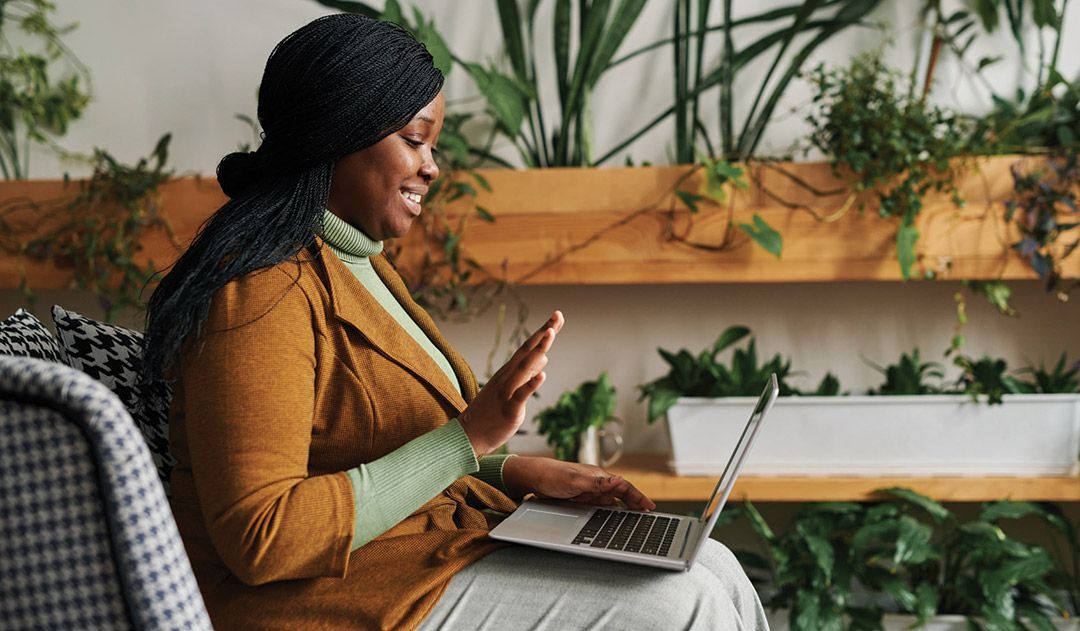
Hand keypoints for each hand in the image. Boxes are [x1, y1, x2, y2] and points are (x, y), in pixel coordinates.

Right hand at [459, 311, 563, 455]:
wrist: (468, 436)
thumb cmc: (490, 414)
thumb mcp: (511, 390)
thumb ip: (528, 374)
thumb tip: (545, 358)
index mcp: (509, 373)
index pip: (528, 348)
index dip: (542, 332)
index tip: (557, 317)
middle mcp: (507, 378)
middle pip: (527, 351)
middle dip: (543, 332)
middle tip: (557, 314)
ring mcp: (506, 392)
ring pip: (524, 368)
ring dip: (537, 350)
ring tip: (550, 333)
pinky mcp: (509, 409)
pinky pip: (521, 395)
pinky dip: (531, 384)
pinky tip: (543, 375)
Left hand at [501, 456, 655, 511]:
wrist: (533, 478)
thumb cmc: (552, 475)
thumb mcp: (575, 480)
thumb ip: (596, 483)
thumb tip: (618, 482)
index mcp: (598, 477)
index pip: (623, 487)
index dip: (637, 497)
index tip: (649, 506)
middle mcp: (596, 484)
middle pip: (621, 495)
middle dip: (635, 504)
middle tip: (648, 515)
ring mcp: (589, 492)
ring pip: (611, 502)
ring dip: (623, 510)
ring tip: (636, 520)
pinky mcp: (582, 500)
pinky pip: (600, 508)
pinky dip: (610, 514)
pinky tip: (613, 521)